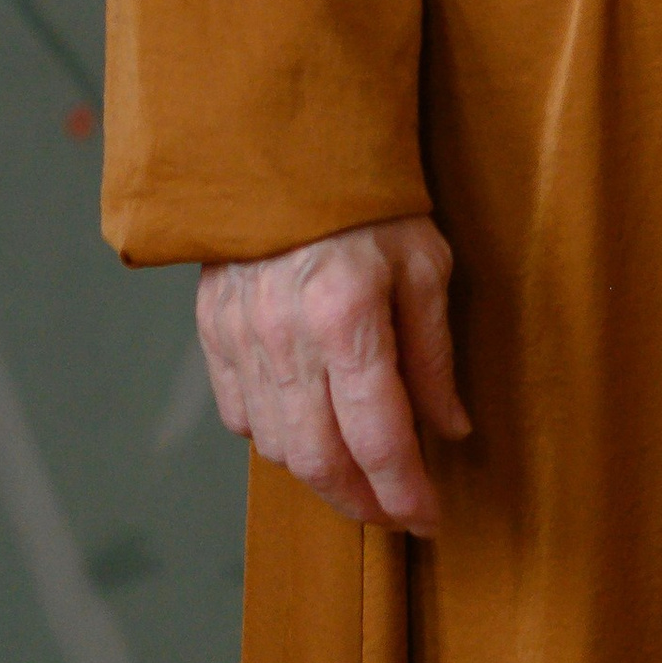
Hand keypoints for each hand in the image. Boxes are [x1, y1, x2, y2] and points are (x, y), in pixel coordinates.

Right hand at [196, 212, 470, 530]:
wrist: (285, 145)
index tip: (431, 517)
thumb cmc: (371, 200)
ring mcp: (240, 338)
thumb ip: (433, 353)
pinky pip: (241, 416)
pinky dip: (279, 440)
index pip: (379, 436)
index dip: (407, 491)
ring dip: (323, 478)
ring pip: (278, 447)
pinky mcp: (212, 334)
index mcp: (348, 315)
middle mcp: (286, 337)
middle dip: (364, 502)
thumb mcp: (425, 263)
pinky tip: (311, 432)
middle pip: (320, 459)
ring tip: (362, 478)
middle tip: (398, 514)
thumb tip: (449, 430)